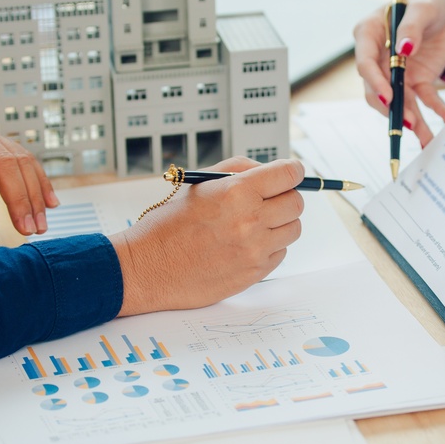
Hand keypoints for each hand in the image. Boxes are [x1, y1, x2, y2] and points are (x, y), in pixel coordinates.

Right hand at [109, 157, 304, 315]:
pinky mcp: (255, 272)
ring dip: (280, 223)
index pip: (289, 174)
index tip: (291, 173)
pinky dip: (269, 246)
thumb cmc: (169, 224)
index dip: (293, 171)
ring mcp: (255, 249)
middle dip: (285, 197)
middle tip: (269, 199)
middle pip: (296, 203)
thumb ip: (240, 170)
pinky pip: (280, 253)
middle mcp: (251, 220)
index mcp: (237, 191)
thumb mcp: (201, 184)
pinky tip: (244, 244)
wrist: (148, 267)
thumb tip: (272, 170)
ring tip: (253, 224)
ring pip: (293, 229)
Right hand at [353, 0, 444, 145]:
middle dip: (392, 107)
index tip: (388, 97)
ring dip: (411, 119)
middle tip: (408, 122)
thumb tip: (404, 49)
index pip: (365, 62)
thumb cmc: (430, 1)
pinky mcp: (416, 80)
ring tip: (425, 136)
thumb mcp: (424, 6)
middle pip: (377, 88)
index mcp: (369, 34)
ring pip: (399, 100)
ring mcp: (396, 72)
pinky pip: (423, 99)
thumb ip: (412, 26)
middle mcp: (378, 57)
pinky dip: (434, 110)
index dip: (374, 81)